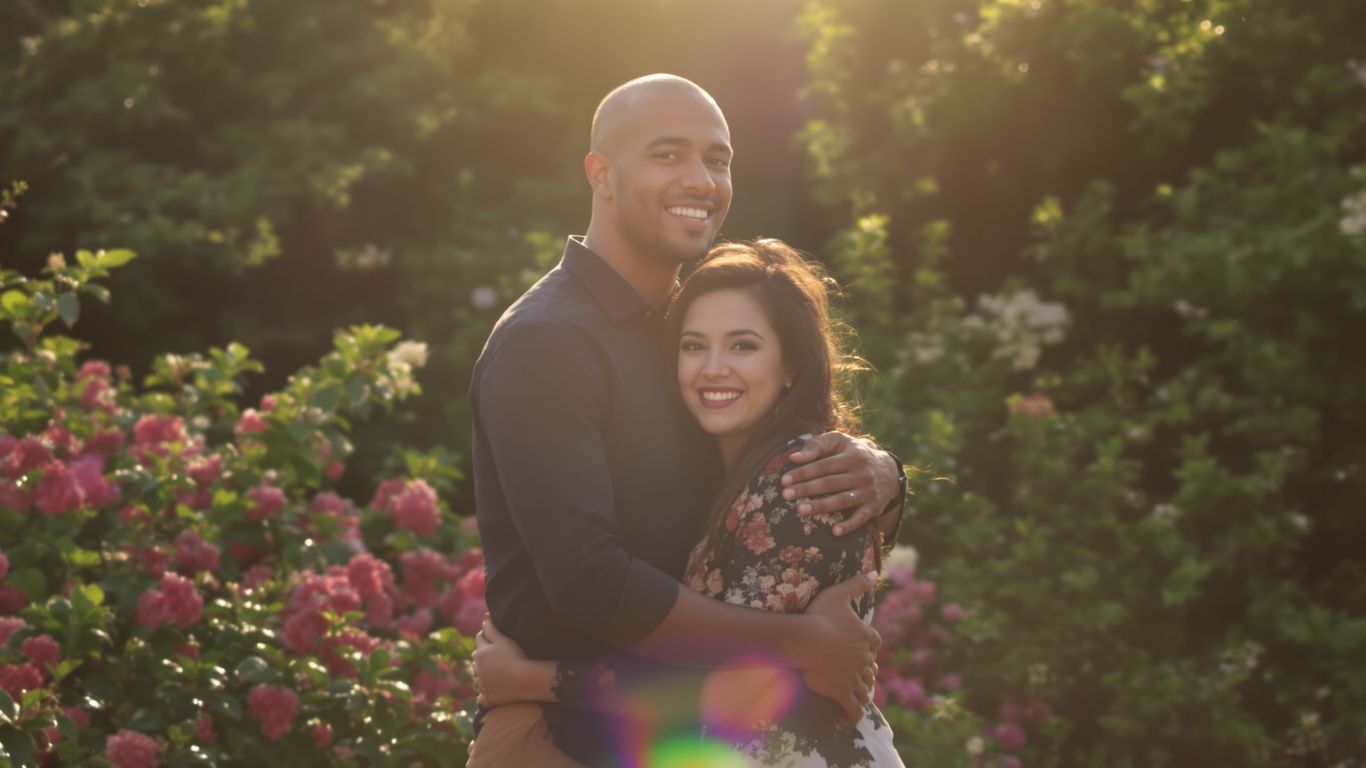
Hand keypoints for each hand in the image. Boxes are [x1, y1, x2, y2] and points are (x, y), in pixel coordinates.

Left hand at [471, 618, 529, 707]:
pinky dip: (483, 695)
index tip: (492, 637)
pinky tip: (487, 693)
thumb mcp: (503, 639)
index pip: (479, 640)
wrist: (524, 679)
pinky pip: (481, 698)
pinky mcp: (488, 698)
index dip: (485, 636)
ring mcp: (482, 685)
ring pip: (476, 678)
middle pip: (476, 659)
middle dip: (481, 656)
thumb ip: (491, 628)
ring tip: (490, 674)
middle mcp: (477, 669)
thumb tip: (484, 619)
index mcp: (480, 654)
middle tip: (492, 656)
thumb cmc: (515, 656)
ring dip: (480, 675)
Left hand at [781, 432, 898, 534]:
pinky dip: (849, 526)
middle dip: (807, 489)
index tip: (784, 480)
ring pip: (843, 500)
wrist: (889, 471)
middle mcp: (861, 473)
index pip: (823, 465)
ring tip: (801, 510)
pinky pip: (861, 518)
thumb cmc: (854, 454)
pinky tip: (834, 532)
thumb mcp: (840, 442)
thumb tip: (794, 457)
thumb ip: (817, 445)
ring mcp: (868, 491)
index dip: (803, 472)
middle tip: (786, 495)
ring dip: (822, 506)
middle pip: (830, 482)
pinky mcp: (874, 507)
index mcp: (851, 456)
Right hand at [797, 572, 880, 724]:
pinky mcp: (843, 692)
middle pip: (871, 669)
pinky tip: (850, 721)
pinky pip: (853, 708)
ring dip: (863, 693)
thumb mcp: (840, 594)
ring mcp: (855, 677)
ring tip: (858, 697)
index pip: (875, 644)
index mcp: (867, 637)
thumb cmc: (821, 616)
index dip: (869, 648)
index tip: (864, 651)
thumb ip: (857, 584)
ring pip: (865, 689)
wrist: (806, 639)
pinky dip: (853, 716)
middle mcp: (865, 659)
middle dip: (867, 673)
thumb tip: (875, 573)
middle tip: (861, 677)